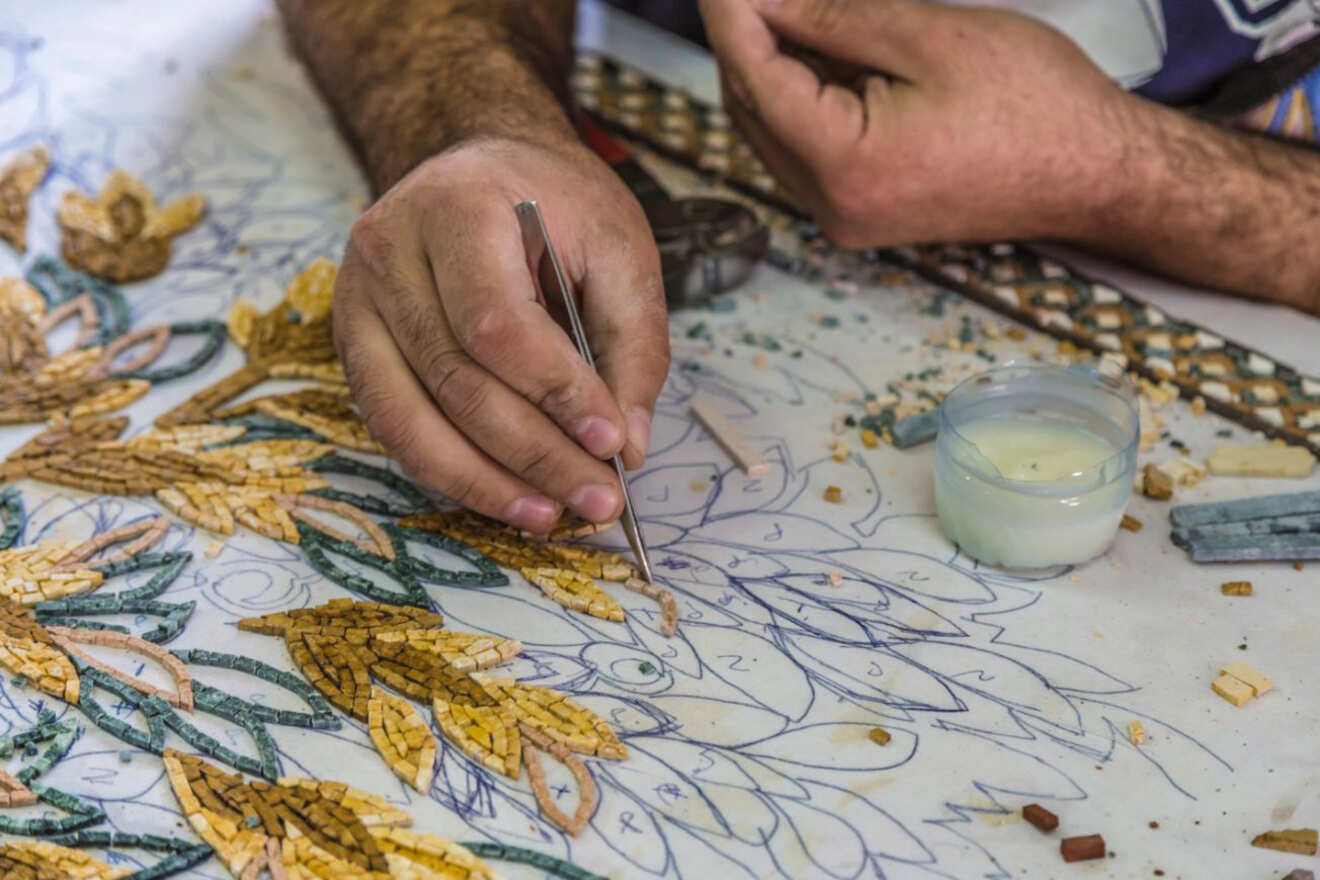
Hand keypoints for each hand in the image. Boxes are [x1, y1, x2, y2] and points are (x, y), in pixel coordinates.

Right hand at [333, 135, 668, 532]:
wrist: (482, 168)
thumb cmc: (555, 202)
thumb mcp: (619, 246)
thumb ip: (633, 343)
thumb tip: (626, 447)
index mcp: (456, 207)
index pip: (496, 323)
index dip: (554, 393)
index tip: (611, 443)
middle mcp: (387, 253)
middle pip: (455, 380)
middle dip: (534, 454)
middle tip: (599, 500)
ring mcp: (358, 301)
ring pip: (412, 419)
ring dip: (488, 483)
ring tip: (555, 515)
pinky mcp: (355, 344)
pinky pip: (396, 427)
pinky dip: (453, 473)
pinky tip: (508, 497)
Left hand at [699, 0, 1145, 245]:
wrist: (1096, 175)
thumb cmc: (1036, 103)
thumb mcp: (931, 38)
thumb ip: (832, 20)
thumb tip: (762, 0)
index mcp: (845, 167)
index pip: (755, 79)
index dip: (733, 15)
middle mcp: (831, 207)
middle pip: (751, 111)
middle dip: (743, 38)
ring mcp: (844, 219)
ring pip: (772, 132)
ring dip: (767, 68)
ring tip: (780, 8)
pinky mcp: (860, 214)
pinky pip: (803, 152)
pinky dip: (797, 100)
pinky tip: (810, 52)